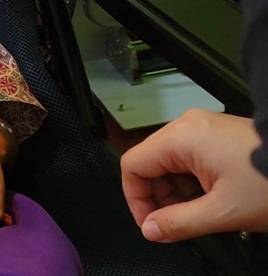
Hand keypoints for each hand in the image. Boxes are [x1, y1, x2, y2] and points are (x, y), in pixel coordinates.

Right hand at [120, 108, 267, 240]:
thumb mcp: (223, 212)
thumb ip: (179, 224)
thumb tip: (152, 230)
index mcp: (182, 137)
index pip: (133, 166)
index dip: (135, 199)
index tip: (150, 224)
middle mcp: (188, 126)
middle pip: (150, 163)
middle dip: (159, 197)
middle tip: (174, 224)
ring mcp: (203, 128)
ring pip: (170, 163)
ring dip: (177, 192)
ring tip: (199, 215)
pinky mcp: (216, 135)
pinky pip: (189, 158)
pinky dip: (192, 182)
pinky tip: (211, 200)